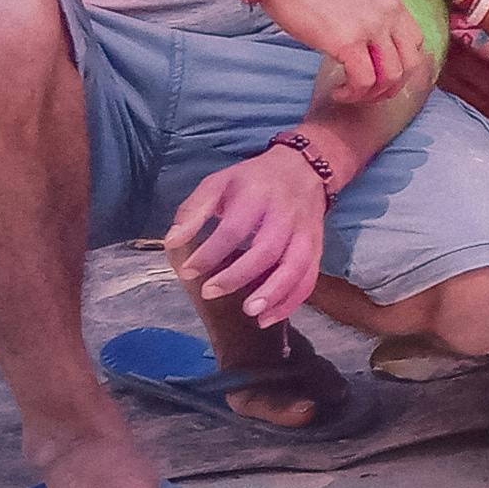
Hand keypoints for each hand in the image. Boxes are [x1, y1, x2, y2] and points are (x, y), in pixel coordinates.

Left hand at [165, 145, 329, 327]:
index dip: (210, 252)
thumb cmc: (253, 181)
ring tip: (250, 312)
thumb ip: (194, 211)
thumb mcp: (219, 182)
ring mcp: (305, 233)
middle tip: (210, 292)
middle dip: (239, 275)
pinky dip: (291, 301)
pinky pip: (308, 278)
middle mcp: (285, 215)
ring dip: (274, 293)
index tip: (188, 270)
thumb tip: (172, 241)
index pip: (234, 228)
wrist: (303, 170)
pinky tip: (268, 317)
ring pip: (296, 267)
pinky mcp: (316, 248)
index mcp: (257, 196)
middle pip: (267, 250)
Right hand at [258, 0, 426, 105]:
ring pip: (391, 77)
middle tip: (368, 93)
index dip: (401, 65)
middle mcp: (388, 12)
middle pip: (411, 63)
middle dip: (391, 86)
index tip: (380, 75)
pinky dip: (352, 93)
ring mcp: (371, 26)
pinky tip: (338, 91)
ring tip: (349, 93)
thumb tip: (371, 45)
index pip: (416, 42)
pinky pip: (364, 81)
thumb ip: (371, 13)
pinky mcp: (348, 42)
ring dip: (372, 94)